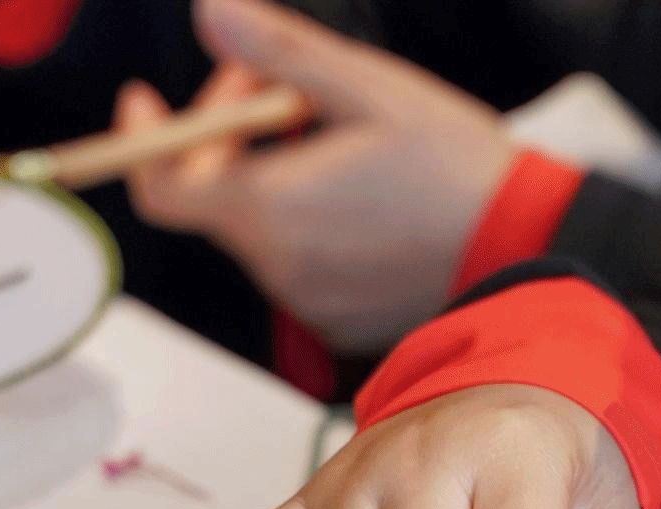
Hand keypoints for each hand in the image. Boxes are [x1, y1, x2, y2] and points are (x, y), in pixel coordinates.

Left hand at [113, 0, 516, 352]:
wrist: (521, 249)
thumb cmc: (452, 167)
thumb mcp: (368, 88)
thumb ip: (280, 52)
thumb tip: (210, 14)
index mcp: (274, 208)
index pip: (162, 191)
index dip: (139, 143)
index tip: (145, 101)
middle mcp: (280, 268)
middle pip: (215, 202)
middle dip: (230, 139)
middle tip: (285, 92)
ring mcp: (310, 305)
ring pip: (260, 234)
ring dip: (276, 182)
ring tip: (340, 144)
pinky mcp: (340, 325)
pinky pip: (299, 270)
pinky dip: (310, 229)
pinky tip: (364, 201)